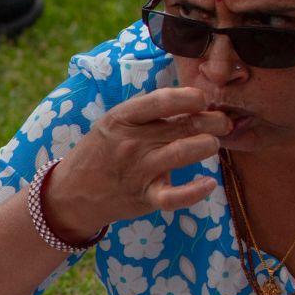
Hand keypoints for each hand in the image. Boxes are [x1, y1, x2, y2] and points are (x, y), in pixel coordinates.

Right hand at [46, 86, 230, 239]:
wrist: (72, 194)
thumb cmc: (101, 153)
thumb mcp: (114, 124)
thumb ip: (147, 115)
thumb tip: (193, 102)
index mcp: (121, 119)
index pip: (162, 101)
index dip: (190, 97)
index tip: (204, 100)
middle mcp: (130, 143)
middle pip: (181, 125)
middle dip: (211, 121)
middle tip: (223, 122)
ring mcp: (137, 171)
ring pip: (182, 153)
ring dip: (206, 145)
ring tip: (213, 144)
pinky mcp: (144, 197)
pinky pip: (174, 197)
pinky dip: (195, 192)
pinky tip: (208, 184)